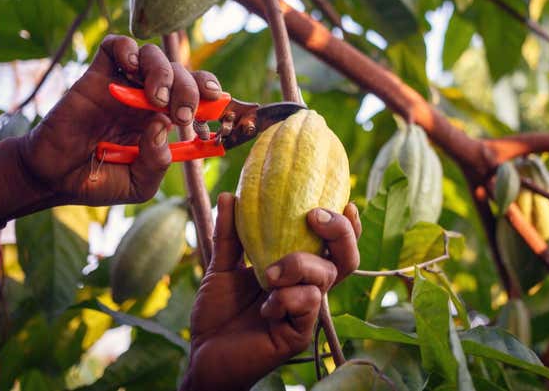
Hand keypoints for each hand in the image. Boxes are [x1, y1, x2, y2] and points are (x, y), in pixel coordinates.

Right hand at [0, 34, 221, 222]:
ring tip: (157, 98)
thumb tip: (163, 126)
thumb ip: (157, 162)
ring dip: (164, 72)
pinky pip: (117, 46)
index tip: (219, 102)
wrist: (54, 178)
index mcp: (165, 120)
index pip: (197, 96)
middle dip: (191, 89)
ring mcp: (124, 85)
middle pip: (182, 74)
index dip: (211, 94)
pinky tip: (130, 69)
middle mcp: (148, 99)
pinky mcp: (96, 75)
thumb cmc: (100, 180)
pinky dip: (129, 50)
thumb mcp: (139, 183)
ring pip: (154, 56)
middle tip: (182, 114)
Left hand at [181, 193, 360, 390]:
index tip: (346, 201)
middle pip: (346, 258)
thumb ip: (229, 233)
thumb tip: (230, 195)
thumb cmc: (218, 312)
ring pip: (325, 276)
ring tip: (268, 273)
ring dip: (298, 265)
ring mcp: (306, 312)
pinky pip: (308, 304)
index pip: (332, 245)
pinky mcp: (299, 333)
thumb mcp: (222, 266)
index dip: (346, 225)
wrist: (202, 353)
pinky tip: (265, 307)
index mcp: (297, 270)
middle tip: (313, 217)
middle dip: (340, 232)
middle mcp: (307, 288)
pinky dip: (287, 298)